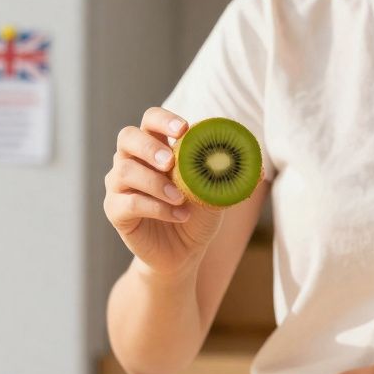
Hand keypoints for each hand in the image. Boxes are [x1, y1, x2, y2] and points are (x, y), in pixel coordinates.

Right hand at [104, 107, 224, 276]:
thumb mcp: (216, 193)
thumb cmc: (197, 214)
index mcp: (155, 147)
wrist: (183, 253)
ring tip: (181, 198)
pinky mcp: (116, 211)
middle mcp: (132, 161)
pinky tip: (179, 215)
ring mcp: (119, 185)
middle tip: (171, 162)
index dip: (163, 119)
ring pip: (126, 171)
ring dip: (156, 183)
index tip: (183, 130)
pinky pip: (129, 202)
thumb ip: (228, 177)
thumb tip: (258, 168)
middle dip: (149, 147)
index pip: (150, 119)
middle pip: (127, 137)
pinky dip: (156, 208)